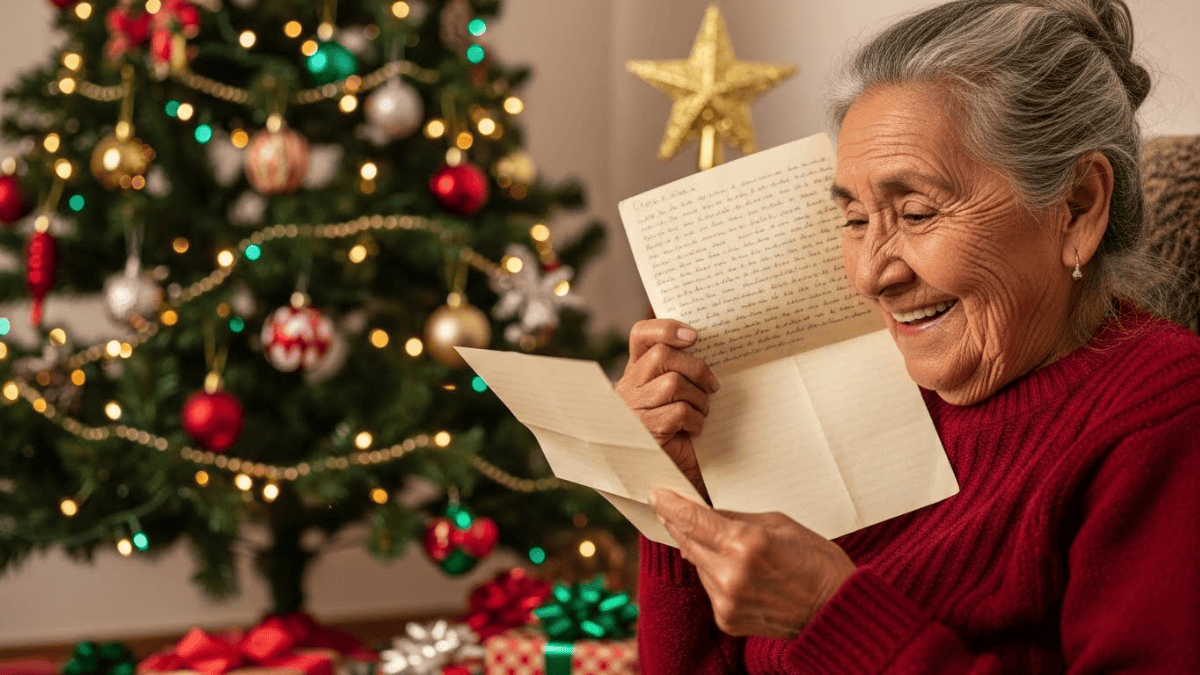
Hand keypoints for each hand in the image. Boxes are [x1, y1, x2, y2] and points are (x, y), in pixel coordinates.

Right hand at [615, 319, 719, 497]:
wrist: (674, 479)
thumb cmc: (680, 433)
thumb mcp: (681, 396)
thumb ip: (684, 370)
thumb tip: (705, 344)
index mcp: (636, 372)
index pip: (641, 335)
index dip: (666, 328)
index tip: (694, 336)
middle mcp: (628, 388)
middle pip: (662, 356)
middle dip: (696, 367)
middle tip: (712, 385)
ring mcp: (633, 410)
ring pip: (673, 383)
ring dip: (698, 398)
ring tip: (701, 413)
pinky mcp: (645, 431)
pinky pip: (678, 411)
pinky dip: (694, 420)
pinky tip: (693, 431)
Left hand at [650, 488, 856, 638]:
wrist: (836, 611)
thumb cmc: (816, 561)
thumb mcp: (778, 524)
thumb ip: (735, 520)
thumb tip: (703, 515)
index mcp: (745, 544)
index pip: (693, 521)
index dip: (671, 505)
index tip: (657, 494)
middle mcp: (730, 575)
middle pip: (688, 542)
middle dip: (681, 525)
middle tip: (672, 508)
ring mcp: (726, 601)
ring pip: (698, 565)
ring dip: (703, 551)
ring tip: (729, 545)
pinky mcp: (726, 620)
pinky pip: (710, 587)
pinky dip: (716, 575)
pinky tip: (738, 571)